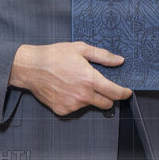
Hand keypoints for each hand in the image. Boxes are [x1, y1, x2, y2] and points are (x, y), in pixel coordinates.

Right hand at [8, 42, 132, 115]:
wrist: (31, 68)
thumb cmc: (55, 55)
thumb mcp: (80, 49)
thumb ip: (103, 56)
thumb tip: (120, 61)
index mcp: (90, 80)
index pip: (115, 93)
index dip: (124, 93)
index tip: (127, 92)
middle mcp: (83, 95)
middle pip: (106, 104)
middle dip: (108, 96)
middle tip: (101, 86)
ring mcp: (73, 105)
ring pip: (90, 105)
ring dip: (89, 97)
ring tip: (76, 83)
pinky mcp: (63, 110)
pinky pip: (76, 108)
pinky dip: (75, 101)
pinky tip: (67, 89)